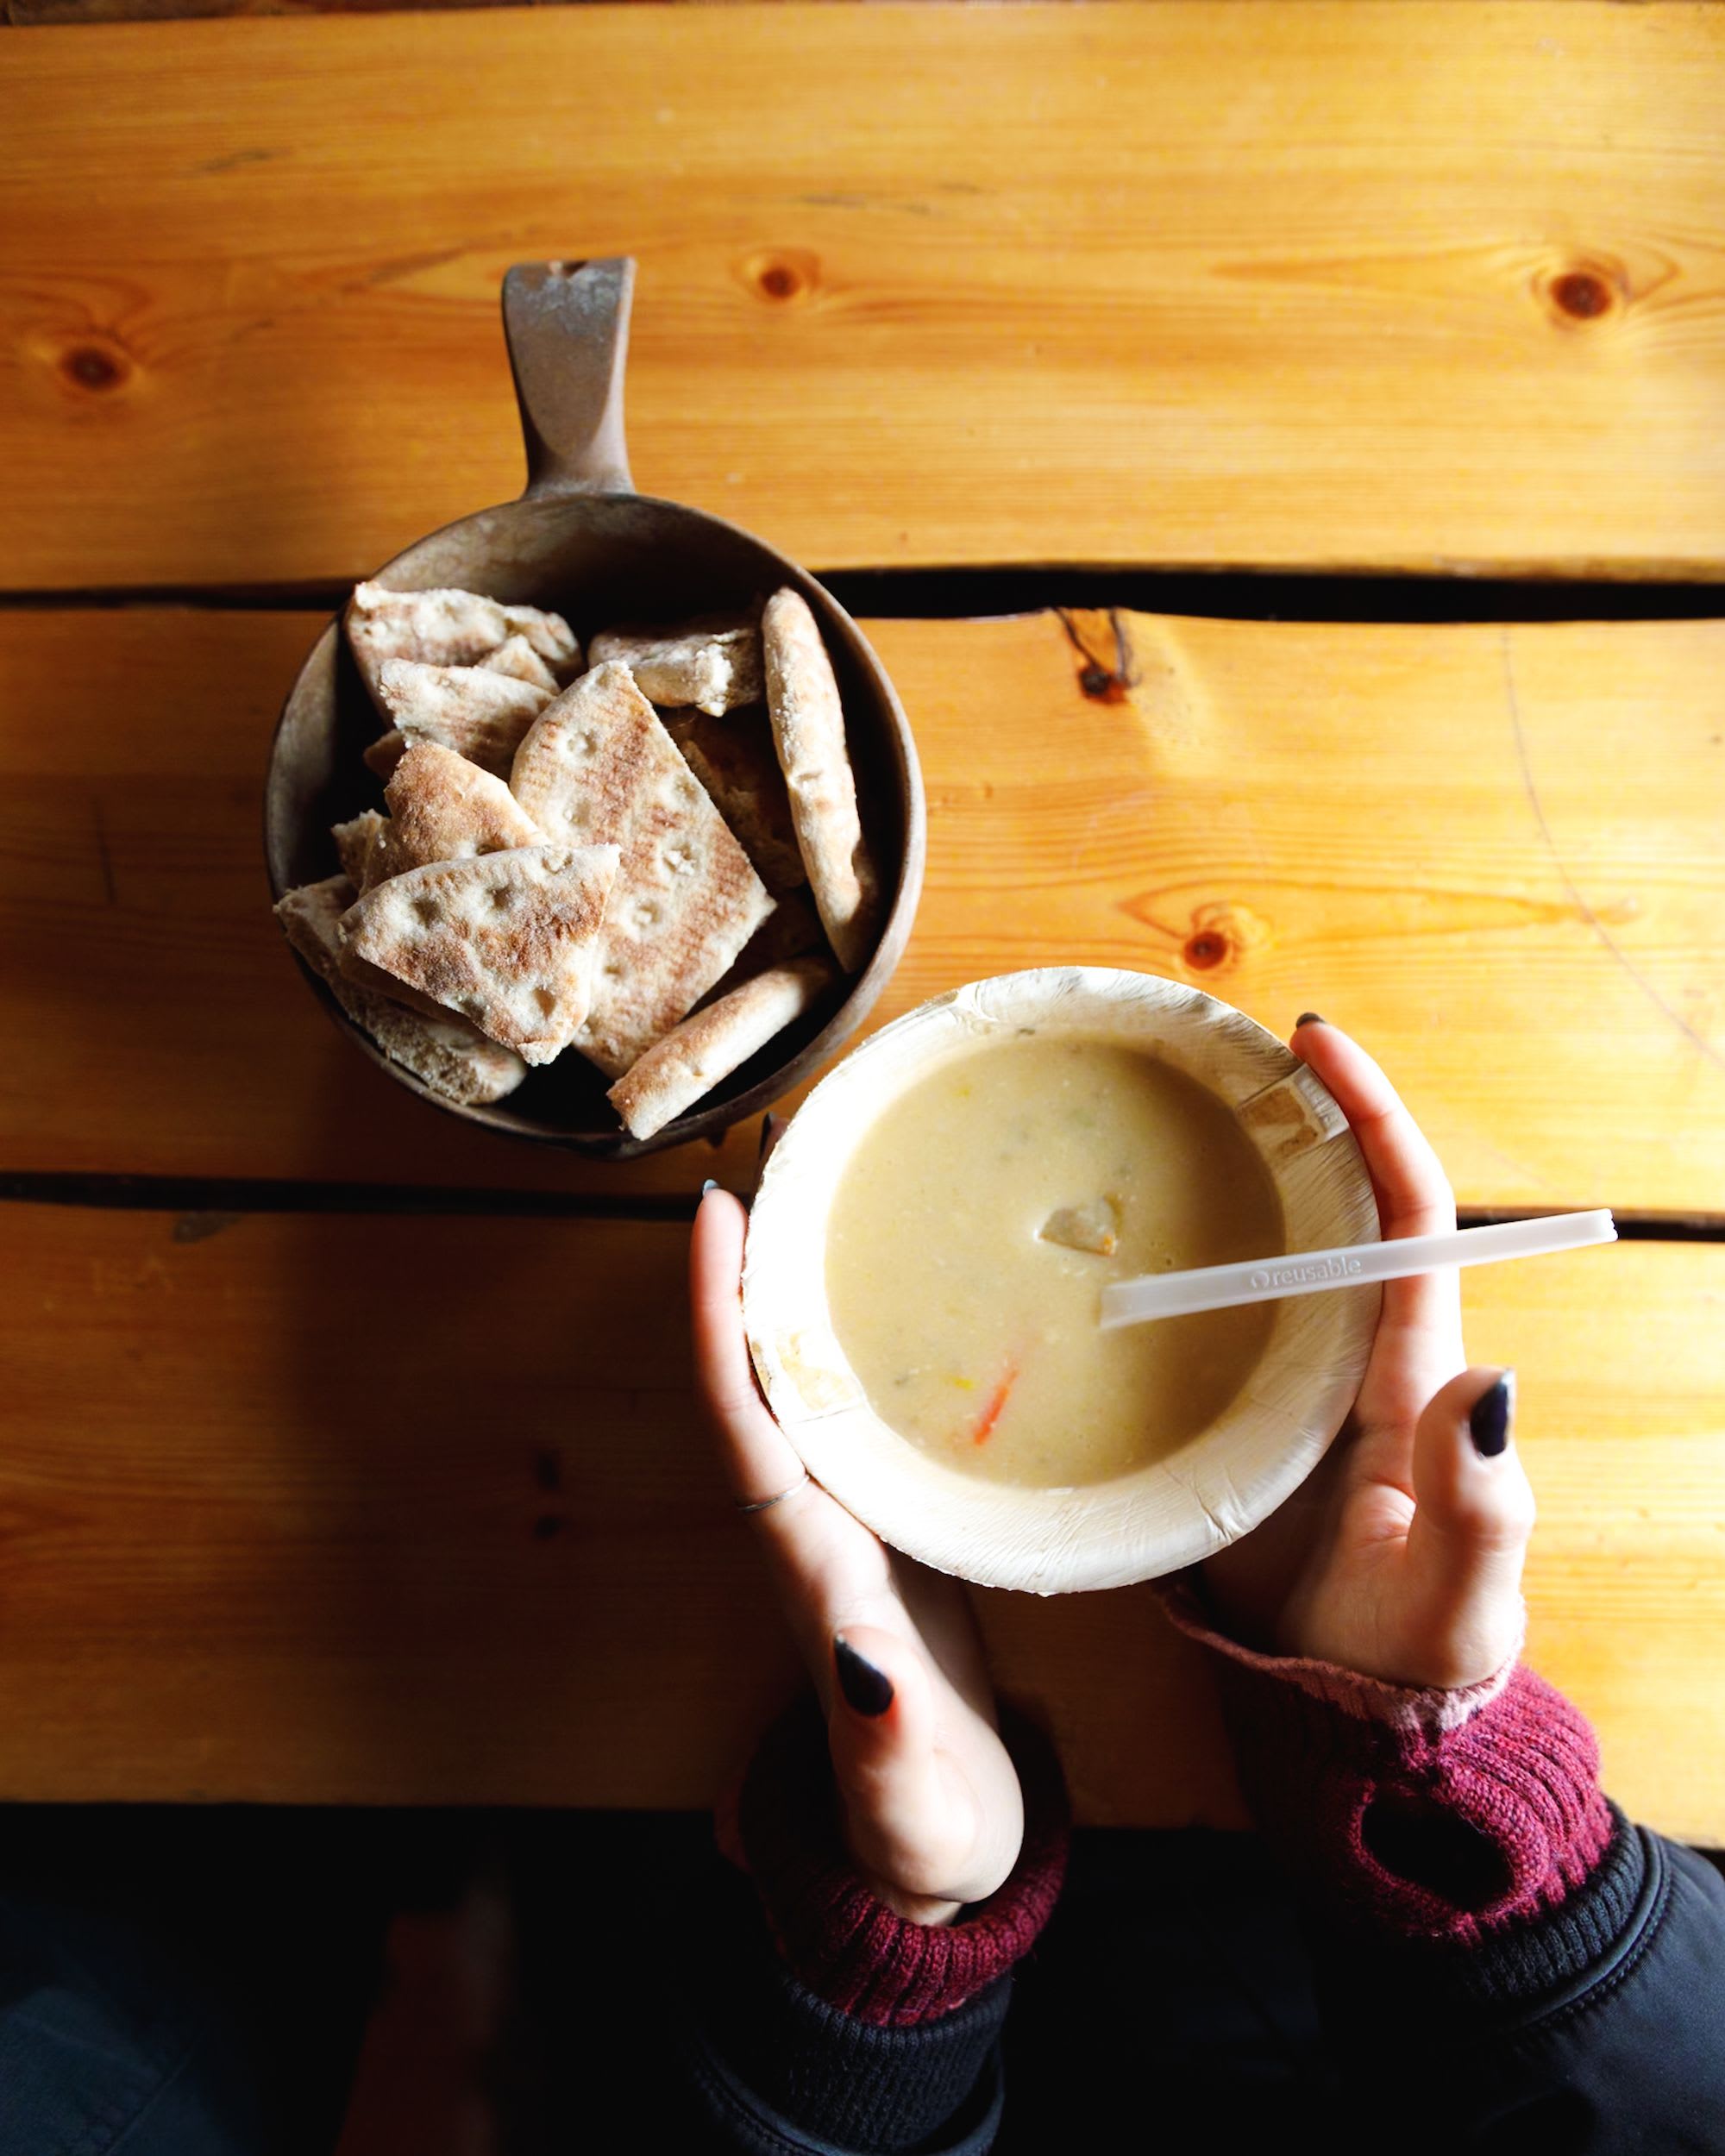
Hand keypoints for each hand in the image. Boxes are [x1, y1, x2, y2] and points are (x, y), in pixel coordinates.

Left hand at [690, 1185, 1023, 1923]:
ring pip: (798, 1380)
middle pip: (753, 1374)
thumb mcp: (910, 1802)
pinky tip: (890, 1277)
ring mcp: (847, 1520)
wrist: (934, 1847)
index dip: (720, 1323)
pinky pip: (854, 1405)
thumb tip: (861, 1659)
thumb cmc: (922, 1826)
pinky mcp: (893, 1524)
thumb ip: (885, 1741)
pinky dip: (852, 1331)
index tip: (711, 1217)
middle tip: (761, 1147)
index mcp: (806, 1568)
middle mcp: (809, 1526)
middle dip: (743, 1267)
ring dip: (789, 1283)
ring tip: (811, 1177)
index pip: (741, 1424)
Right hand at [1201, 1020, 1535, 1689]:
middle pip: (1330, 1212)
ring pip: (1262, 1261)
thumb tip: (1494, 1383)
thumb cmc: (1414, 1655)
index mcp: (1414, 1378)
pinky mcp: (1231, 1428)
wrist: (1344, 1717)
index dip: (1371, 1125)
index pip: (1405, 1220)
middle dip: (1289, 1121)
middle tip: (1206, 1056)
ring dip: (1221, 1185)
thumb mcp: (1463, 1593)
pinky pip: (1202, 1328)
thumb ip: (1478, 1501)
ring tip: (1142, 1122)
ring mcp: (1290, 1391)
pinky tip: (1101, 1250)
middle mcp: (1356, 1361)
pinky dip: (1165, 1273)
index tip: (1317, 1047)